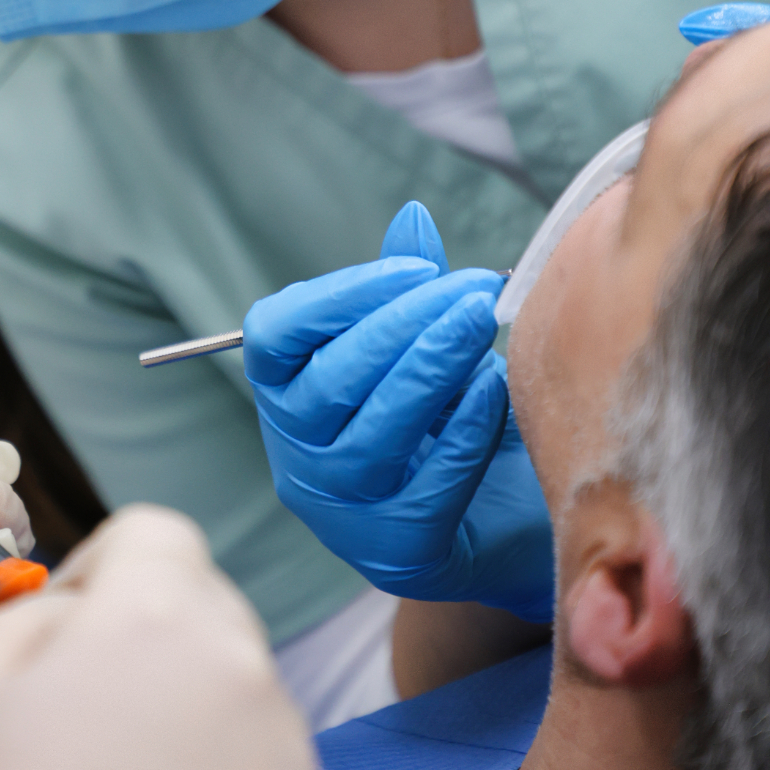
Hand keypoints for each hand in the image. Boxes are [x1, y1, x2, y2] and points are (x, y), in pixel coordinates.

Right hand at [0, 505, 321, 769]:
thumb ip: (23, 619)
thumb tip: (69, 606)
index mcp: (160, 614)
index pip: (152, 531)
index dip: (96, 566)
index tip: (60, 631)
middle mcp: (240, 661)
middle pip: (197, 600)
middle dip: (140, 635)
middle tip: (78, 714)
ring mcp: (284, 738)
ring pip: (227, 677)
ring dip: (177, 703)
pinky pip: (254, 747)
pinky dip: (211, 764)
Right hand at [244, 202, 553, 622]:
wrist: (491, 518)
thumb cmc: (437, 412)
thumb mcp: (411, 344)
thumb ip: (405, 288)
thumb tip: (414, 218)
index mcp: (283, 391)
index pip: (275, 336)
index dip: (339, 296)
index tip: (415, 269)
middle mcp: (296, 454)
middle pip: (331, 381)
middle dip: (405, 324)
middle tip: (471, 289)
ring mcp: (341, 509)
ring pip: (375, 433)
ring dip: (434, 369)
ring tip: (482, 323)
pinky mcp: (397, 551)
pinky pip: (427, 486)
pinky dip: (462, 430)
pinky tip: (494, 389)